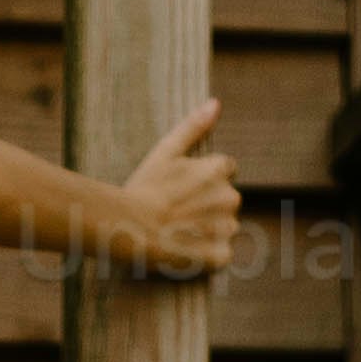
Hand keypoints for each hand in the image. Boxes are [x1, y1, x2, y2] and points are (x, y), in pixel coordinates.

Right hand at [114, 102, 241, 278]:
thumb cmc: (144, 188)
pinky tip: (188, 253)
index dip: (204, 182)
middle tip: (179, 214)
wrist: (131, 228)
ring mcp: (225, 228)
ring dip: (209, 232)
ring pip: (225, 229)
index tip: (184, 191)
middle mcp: (230, 197)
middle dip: (209, 207)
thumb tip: (216, 104)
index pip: (225, 171)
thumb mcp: (166, 150)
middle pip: (226, 201)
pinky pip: (222, 256)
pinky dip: (209, 257)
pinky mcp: (219, 256)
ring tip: (181, 234)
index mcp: (219, 170)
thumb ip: (194, 127)